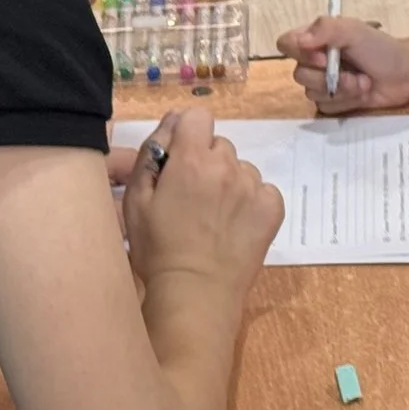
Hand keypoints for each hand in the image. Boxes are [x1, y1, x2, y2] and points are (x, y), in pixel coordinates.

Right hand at [120, 108, 282, 318]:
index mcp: (191, 159)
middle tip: (192, 196)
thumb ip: (152, 153)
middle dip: (205, 161)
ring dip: (229, 181)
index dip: (186, 134)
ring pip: (241, 168)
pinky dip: (251, 200)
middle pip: (219, 144)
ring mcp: (254, 187)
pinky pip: (263, 189)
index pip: (197, 117)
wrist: (195, 292)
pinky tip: (234, 223)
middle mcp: (227, 166)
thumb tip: (172, 123)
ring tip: (214, 215)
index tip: (179, 160)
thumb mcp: (135, 200)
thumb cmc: (157, 249)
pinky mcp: (272, 209)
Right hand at [277, 18, 408, 114]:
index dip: (300, 54)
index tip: (324, 58)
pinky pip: (325, 107)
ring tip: (363, 82)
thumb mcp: (354, 30)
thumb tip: (300, 40)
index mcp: (315, 39)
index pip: (285, 44)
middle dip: (329, 79)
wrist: (405, 73)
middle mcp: (314, 61)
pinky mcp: (334, 101)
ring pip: (312, 94)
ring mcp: (323, 83)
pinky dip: (345, 102)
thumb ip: (326, 28)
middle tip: (354, 74)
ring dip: (341, 90)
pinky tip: (361, 93)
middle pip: (299, 75)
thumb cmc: (380, 47)